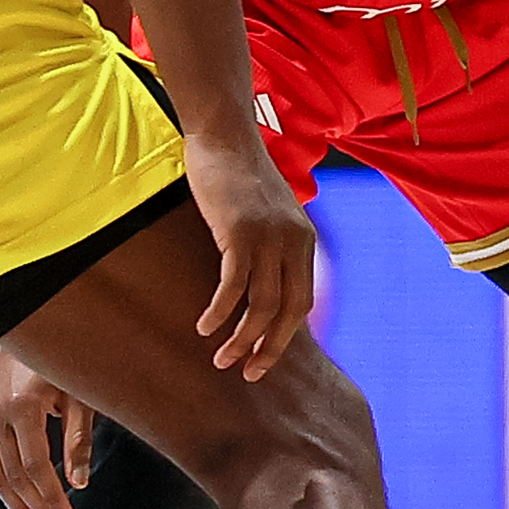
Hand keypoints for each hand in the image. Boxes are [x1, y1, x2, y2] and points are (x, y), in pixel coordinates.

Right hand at [0, 350, 95, 508]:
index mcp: (24, 405)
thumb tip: (79, 484)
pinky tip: (19, 504)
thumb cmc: (65, 355)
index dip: (51, 498)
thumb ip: (79, 439)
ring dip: (17, 506)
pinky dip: (4, 486)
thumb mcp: (81, 393)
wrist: (30, 319)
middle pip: (13, 476)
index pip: (36, 466)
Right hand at [181, 129, 314, 377]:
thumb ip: (271, 246)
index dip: (284, 337)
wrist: (224, 135)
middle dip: (268, 348)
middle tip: (246, 373)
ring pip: (261, 305)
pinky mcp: (241, 231)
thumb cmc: (238, 175)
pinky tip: (205, 327)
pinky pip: (233, 285)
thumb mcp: (266, 214)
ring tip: (221, 359)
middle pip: (288, 311)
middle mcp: (294, 242)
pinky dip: (220, 312)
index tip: (263, 360)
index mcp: (303, 241)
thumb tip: (261, 285)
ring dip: (241, 339)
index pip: (302, 303)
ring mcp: (269, 237)